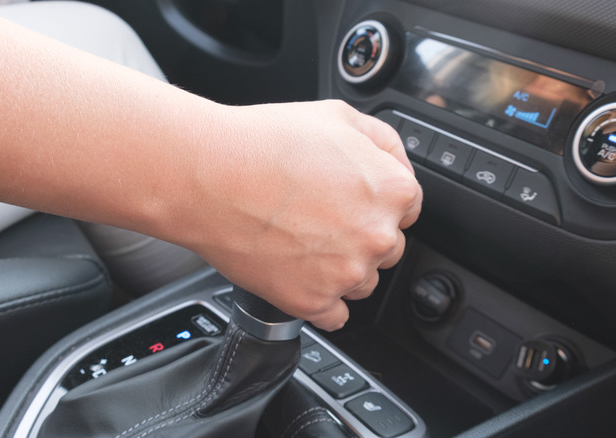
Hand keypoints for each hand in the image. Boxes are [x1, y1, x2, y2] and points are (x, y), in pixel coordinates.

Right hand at [182, 100, 421, 330]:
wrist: (207, 176)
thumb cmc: (265, 143)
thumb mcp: (338, 116)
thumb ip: (385, 142)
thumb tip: (400, 167)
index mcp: (392, 191)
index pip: (408, 209)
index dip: (375, 201)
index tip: (349, 200)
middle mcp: (377, 236)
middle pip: (386, 248)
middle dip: (360, 234)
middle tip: (318, 216)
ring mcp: (345, 274)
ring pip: (362, 282)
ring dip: (340, 268)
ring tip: (300, 240)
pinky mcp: (312, 302)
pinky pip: (335, 316)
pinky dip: (320, 300)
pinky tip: (298, 272)